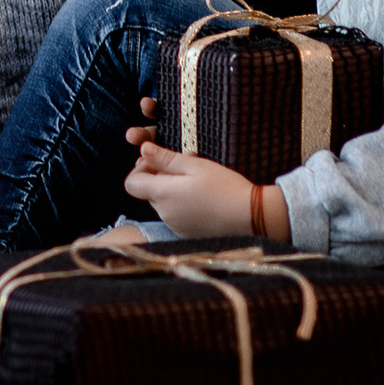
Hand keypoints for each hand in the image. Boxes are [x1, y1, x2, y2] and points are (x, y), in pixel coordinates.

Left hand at [123, 140, 256, 238]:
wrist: (252, 217)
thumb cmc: (224, 187)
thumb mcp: (195, 165)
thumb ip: (165, 159)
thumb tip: (143, 150)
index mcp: (163, 195)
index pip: (131, 184)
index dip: (140, 170)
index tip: (158, 162)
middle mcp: (164, 214)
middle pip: (148, 193)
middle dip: (160, 177)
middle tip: (185, 163)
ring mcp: (175, 227)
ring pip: (164, 203)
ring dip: (173, 190)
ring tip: (198, 178)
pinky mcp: (187, 234)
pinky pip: (177, 215)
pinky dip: (183, 204)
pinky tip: (204, 196)